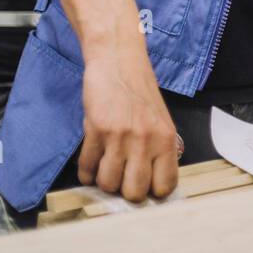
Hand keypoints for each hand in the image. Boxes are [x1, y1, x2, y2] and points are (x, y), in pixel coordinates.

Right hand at [78, 40, 180, 199]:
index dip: (152, 192)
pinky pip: (87, 167)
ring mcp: (120, 136)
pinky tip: (90, 165)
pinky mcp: (96, 129)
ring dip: (104, 181)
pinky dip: (86, 172)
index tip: (144, 187)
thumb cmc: (139, 90)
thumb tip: (149, 185)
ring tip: (105, 169)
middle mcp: (146, 140)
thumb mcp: (159, 120)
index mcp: (166, 139)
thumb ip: (157, 150)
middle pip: (135, 192)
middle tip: (121, 179)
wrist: (118, 60)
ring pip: (109, 183)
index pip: (165, 186)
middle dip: (125, 191)